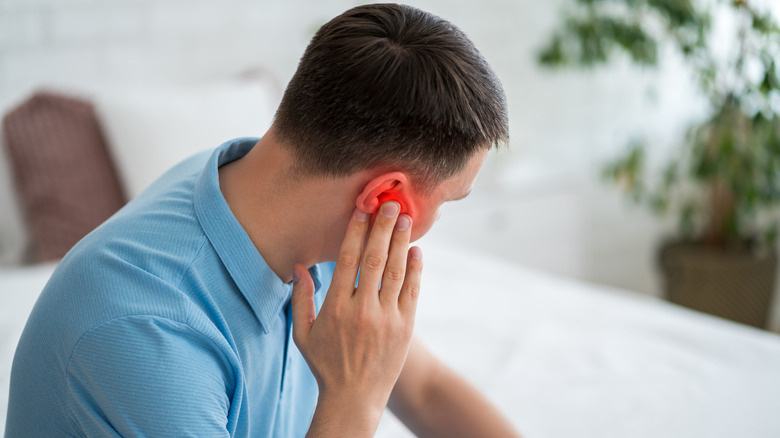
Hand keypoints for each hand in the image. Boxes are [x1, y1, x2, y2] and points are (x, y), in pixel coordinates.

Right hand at [291, 201, 422, 432]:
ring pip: (395, 271)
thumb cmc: (326, 364)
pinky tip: (416, 251)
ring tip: (405, 218)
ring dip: (401, 241)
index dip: (356, 231)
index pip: (347, 260)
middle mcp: (362, 310)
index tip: (362, 209)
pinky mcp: (406, 327)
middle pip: (373, 259)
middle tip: (390, 203)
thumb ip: (301, 299)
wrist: (354, 398)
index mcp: (335, 308)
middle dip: (382, 227)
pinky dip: (415, 269)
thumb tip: (299, 267)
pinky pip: (412, 291)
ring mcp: (387, 318)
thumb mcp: (303, 334)